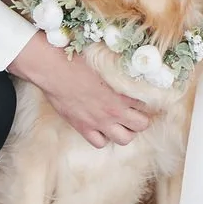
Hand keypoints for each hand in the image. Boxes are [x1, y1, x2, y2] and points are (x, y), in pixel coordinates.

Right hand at [9, 36, 152, 147]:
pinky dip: (102, 138)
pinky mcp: (83, 128)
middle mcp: (115, 110)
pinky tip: (100, 128)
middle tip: (133, 113)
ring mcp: (99, 122)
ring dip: (125, 132)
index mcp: (123, 92)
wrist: (55, 70)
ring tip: (120, 124)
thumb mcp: (106, 62)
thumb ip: (120, 70)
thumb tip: (131, 65)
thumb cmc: (79, 60)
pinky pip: (100, 143)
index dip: (146, 103)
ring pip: (124, 139)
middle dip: (140, 120)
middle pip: (141, 126)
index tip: (142, 100)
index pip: (147, 105)